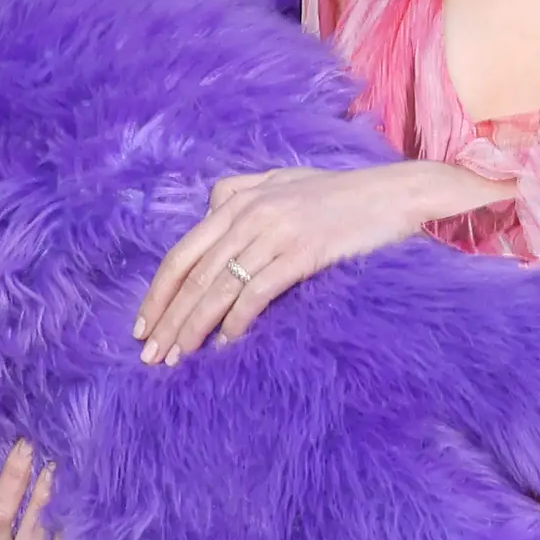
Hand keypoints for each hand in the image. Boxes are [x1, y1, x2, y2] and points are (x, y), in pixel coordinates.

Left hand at [137, 160, 505, 364]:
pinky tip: (226, 344)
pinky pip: (257, 293)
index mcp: (238, 200)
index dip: (157, 293)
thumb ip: (242, 190)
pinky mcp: (303, 251)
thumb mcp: (284, 180)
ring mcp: (276, 232)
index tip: (143, 326)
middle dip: (167, 320)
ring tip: (176, 359)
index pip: (181, 253)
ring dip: (192, 328)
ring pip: (218, 288)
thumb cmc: (343, 192)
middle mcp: (249, 214)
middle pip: (193, 276)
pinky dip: (236, 322)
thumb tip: (210, 209)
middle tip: (150, 355)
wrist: (397, 193)